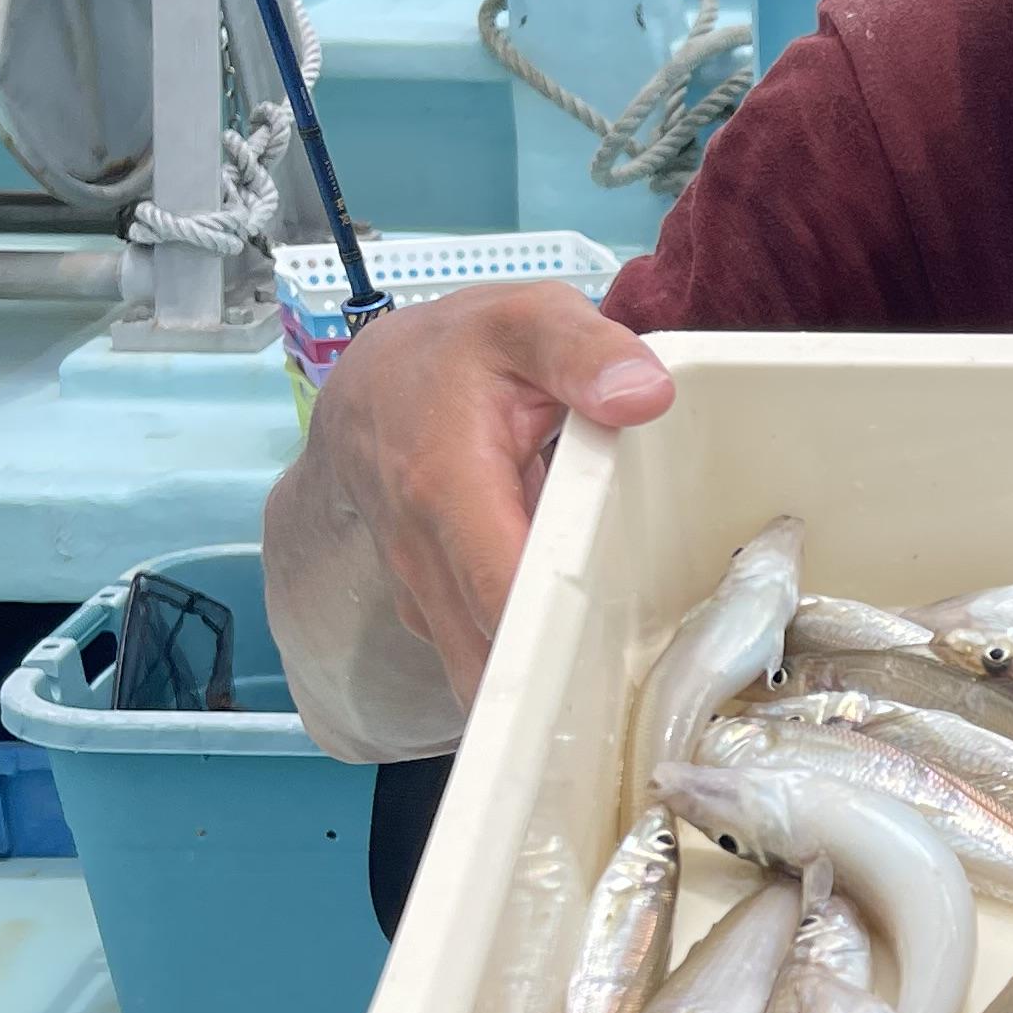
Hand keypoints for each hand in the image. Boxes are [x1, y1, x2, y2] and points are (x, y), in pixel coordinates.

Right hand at [279, 284, 673, 707]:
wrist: (366, 388)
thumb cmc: (456, 355)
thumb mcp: (523, 321)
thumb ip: (584, 350)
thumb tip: (645, 394)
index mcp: (446, 486)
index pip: (503, 593)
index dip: (561, 637)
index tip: (626, 659)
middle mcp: (421, 557)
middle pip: (494, 663)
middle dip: (565, 687)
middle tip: (644, 691)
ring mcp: (420, 595)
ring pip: (482, 677)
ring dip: (545, 690)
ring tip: (619, 683)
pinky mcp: (432, 616)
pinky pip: (480, 664)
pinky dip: (528, 675)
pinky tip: (582, 657)